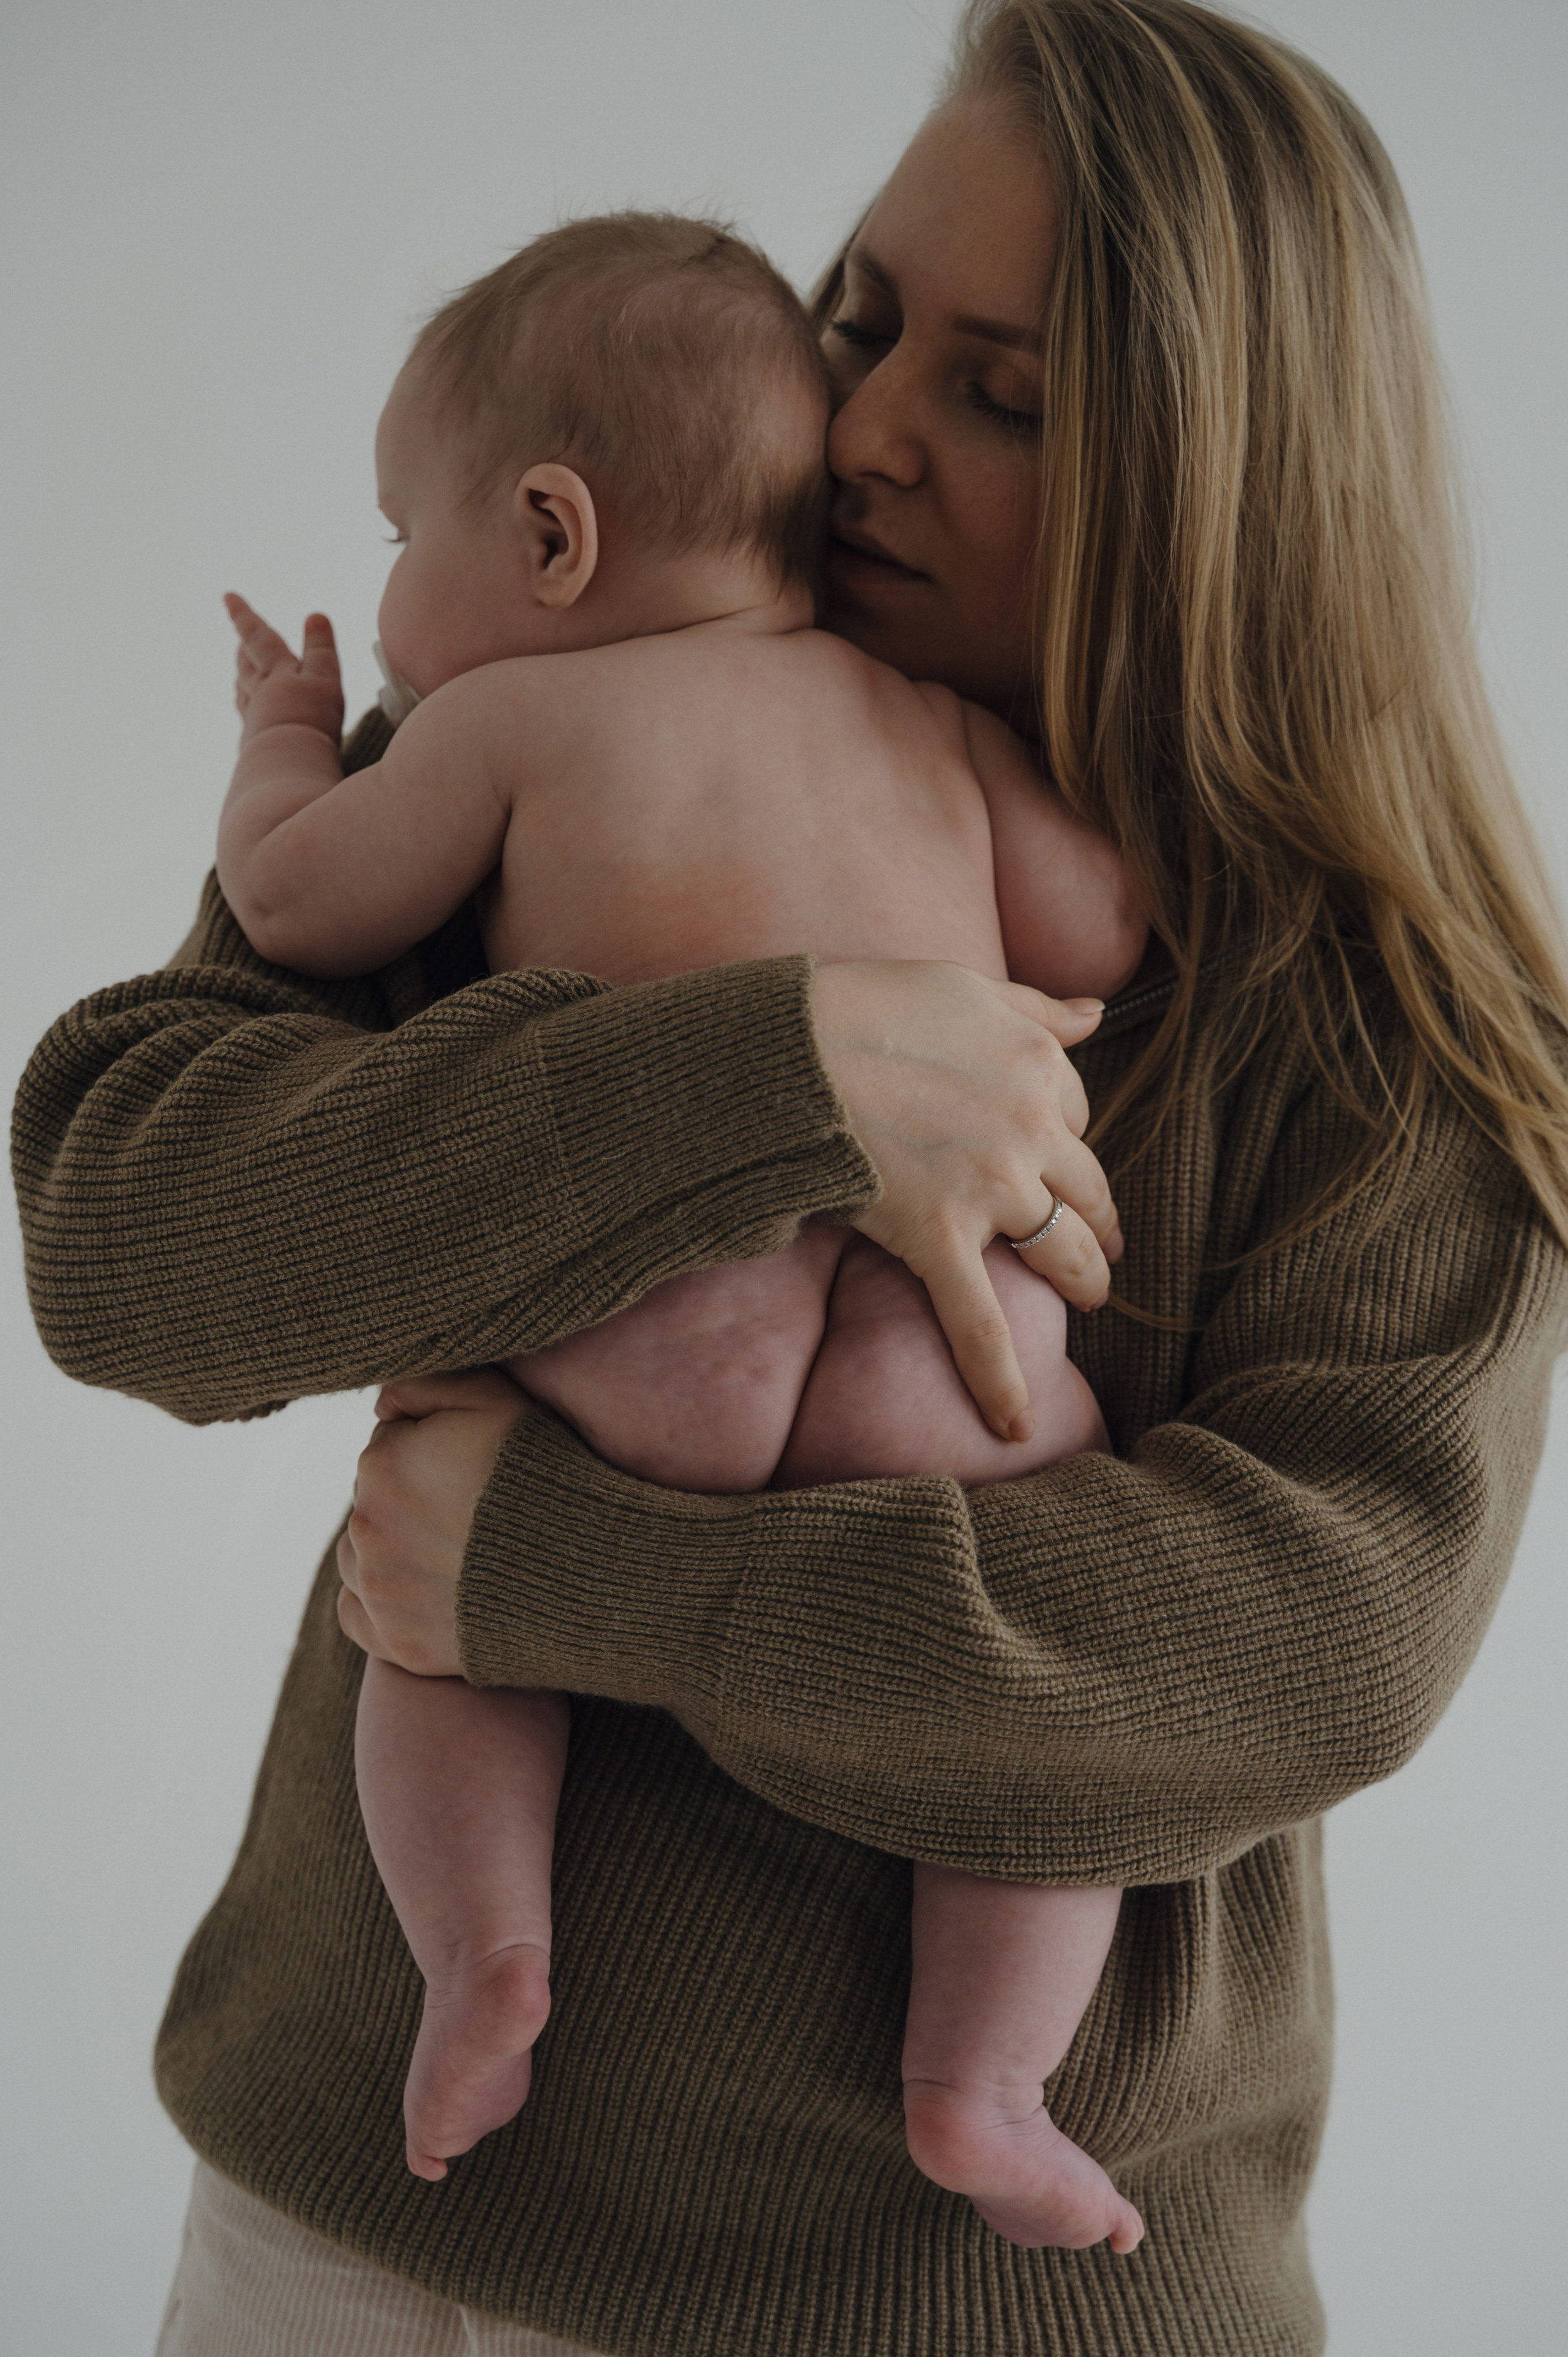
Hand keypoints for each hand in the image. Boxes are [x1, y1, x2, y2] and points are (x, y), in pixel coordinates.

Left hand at [225, 593, 344, 746]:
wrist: (286, 770)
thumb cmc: (309, 721)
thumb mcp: (324, 678)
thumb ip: (320, 649)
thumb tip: (315, 615)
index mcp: (276, 673)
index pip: (259, 636)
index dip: (244, 616)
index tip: (227, 596)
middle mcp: (260, 694)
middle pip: (247, 667)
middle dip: (245, 651)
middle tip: (240, 642)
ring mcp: (256, 723)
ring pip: (245, 694)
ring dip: (244, 681)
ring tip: (242, 677)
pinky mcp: (258, 750)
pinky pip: (251, 724)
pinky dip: (251, 714)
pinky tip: (253, 721)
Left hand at [336, 1370, 531, 1675]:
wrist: (584, 1569)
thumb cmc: (542, 1477)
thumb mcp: (491, 1399)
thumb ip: (422, 1384)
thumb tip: (377, 1405)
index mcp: (381, 1464)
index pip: (389, 1447)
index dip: (433, 1454)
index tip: (472, 1470)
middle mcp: (364, 1527)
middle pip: (373, 1502)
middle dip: (410, 1503)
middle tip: (469, 1514)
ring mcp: (378, 1589)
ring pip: (358, 1555)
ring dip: (390, 1550)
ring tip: (452, 1553)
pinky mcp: (395, 1641)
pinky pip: (356, 1613)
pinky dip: (379, 1602)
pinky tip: (424, 1592)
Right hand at [811, 960, 1120, 1445]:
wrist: (793, 1049)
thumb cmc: (869, 1005)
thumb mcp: (967, 987)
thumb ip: (1037, 1008)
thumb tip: (1096, 1014)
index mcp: (1039, 1067)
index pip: (1073, 1113)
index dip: (1058, 1134)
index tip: (1043, 1149)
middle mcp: (1030, 1131)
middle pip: (1087, 1188)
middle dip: (1098, 1219)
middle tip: (1101, 1242)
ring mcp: (989, 1190)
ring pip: (1060, 1250)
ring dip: (1084, 1278)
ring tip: (1089, 1296)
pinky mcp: (938, 1238)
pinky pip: (977, 1321)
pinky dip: (999, 1377)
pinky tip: (1016, 1423)